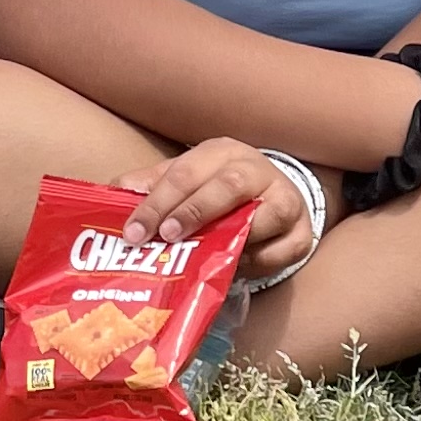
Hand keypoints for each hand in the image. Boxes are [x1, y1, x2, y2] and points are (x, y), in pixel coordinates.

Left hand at [116, 137, 315, 282]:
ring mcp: (286, 198)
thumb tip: (117, 191)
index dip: (157, 202)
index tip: (135, 232)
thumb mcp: (183, 179)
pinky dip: (261, 261)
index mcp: (220, 153)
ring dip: (236, 237)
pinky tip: (238, 266)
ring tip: (207, 257)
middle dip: (194, 212)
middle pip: (228, 186)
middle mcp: (256, 169)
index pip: (185, 172)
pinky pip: (285, 249)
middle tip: (166, 237)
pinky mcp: (303, 231)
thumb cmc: (216, 190)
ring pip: (269, 214)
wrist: (272, 195)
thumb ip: (151, 185)